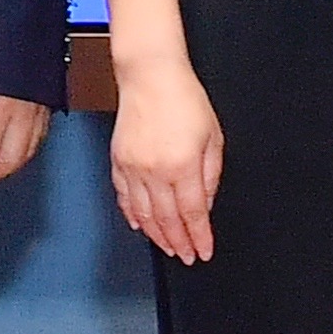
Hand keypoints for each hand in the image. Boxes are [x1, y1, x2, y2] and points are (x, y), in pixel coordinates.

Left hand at [0, 88, 51, 191]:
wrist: (15, 7)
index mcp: (1, 106)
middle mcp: (25, 111)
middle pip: (9, 161)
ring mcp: (41, 107)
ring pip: (27, 153)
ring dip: (4, 167)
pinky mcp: (47, 101)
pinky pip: (38, 137)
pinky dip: (21, 151)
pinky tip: (5, 150)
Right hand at [105, 58, 220, 265]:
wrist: (151, 77)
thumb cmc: (184, 100)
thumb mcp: (213, 138)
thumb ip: (211, 176)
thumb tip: (205, 204)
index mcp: (183, 166)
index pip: (192, 214)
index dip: (198, 237)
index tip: (203, 251)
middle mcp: (155, 171)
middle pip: (166, 219)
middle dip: (178, 243)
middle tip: (185, 256)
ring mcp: (133, 167)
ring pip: (143, 213)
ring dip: (156, 235)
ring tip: (166, 246)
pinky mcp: (118, 160)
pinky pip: (123, 196)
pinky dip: (131, 213)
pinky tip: (139, 224)